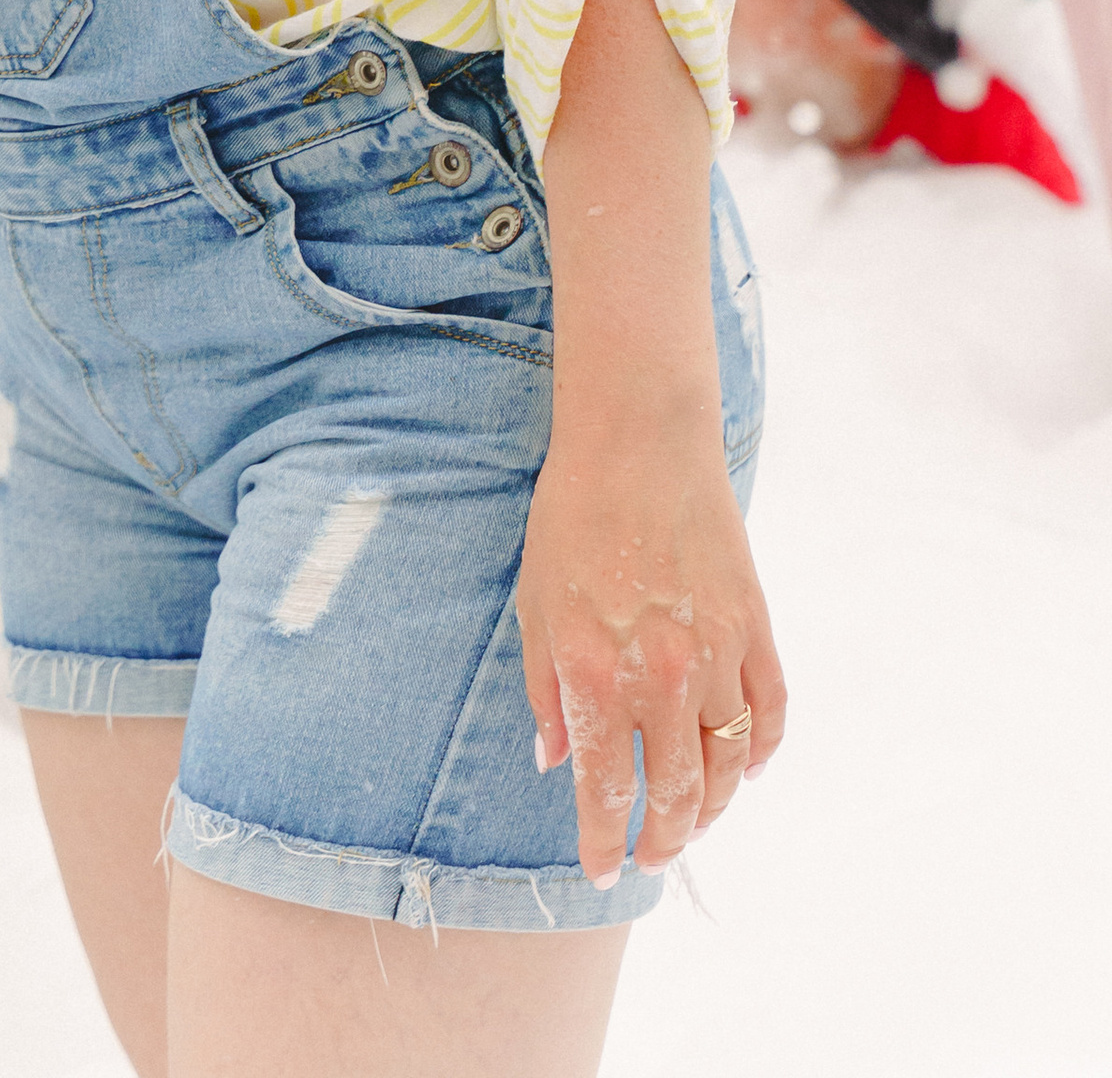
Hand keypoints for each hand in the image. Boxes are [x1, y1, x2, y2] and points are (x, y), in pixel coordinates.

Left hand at [517, 426, 786, 884]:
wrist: (638, 438)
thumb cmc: (572, 515)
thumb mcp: (536, 605)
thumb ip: (546, 691)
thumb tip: (558, 764)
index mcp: (598, 673)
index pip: (606, 789)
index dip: (603, 840)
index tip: (602, 869)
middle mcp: (662, 676)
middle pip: (677, 794)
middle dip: (663, 840)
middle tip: (652, 856)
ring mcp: (717, 653)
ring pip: (730, 766)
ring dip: (713, 808)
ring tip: (693, 823)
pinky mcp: (754, 627)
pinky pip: (771, 714)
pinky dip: (762, 752)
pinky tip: (744, 770)